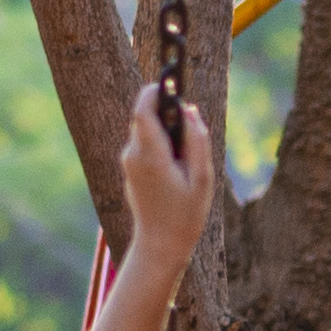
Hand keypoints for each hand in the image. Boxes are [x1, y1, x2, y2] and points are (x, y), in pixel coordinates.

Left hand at [118, 87, 225, 260]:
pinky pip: (144, 146)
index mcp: (151, 154)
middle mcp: (134, 155)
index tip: (171, 85)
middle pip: (145, 118)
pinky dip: (159, 145)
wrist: (160, 244)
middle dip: (165, 113)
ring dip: (164, 132)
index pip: (143, 109)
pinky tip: (176, 169)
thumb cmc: (185, 214)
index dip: (155, 92)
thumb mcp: (202, 176)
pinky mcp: (130, 170)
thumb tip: (190, 110)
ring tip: (186, 158)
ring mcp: (129, 163)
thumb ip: (197, 140)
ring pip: (145, 132)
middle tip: (190, 128)